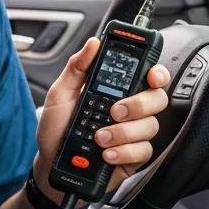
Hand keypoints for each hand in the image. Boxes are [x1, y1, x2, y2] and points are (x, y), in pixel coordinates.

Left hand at [34, 37, 170, 196]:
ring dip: (124, 132)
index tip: (151, 75)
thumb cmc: (57, 129)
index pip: (148, 76)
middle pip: (157, 99)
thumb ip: (77, 68)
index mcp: (117, 91)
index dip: (157, 72)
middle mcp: (130, 111)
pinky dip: (123, 152)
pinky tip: (106, 154)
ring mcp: (134, 134)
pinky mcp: (134, 156)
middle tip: (114, 111)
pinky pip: (143, 151)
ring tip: (99, 137)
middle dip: (138, 104)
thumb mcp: (60, 95)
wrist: (51, 165)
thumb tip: (93, 43)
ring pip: (150, 126)